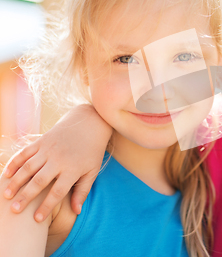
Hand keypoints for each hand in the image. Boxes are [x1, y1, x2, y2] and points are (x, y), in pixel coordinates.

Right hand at [1, 104, 111, 221]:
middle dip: (26, 197)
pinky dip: (14, 163)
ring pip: (28, 168)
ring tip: (6, 195)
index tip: (36, 219)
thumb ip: (83, 191)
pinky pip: (24, 153)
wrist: (89, 123)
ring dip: (16, 182)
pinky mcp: (41, 141)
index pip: (57, 192)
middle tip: (14, 210)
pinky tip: (5, 175)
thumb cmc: (91, 151)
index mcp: (72, 169)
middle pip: (39, 181)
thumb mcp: (92, 171)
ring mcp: (48, 149)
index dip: (46, 206)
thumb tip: (77, 211)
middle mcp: (59, 160)